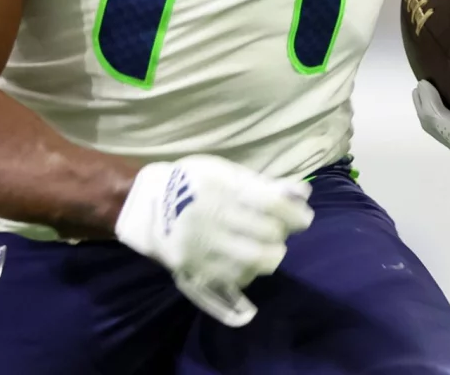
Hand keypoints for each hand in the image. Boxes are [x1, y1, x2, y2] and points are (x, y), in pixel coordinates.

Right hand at [114, 155, 314, 325]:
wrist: (146, 205)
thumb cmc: (190, 181)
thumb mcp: (224, 171)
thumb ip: (262, 183)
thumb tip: (301, 192)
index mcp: (221, 190)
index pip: (272, 206)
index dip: (295, 214)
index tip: (303, 219)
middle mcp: (213, 221)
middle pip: (267, 237)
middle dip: (280, 235)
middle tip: (278, 231)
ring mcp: (205, 249)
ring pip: (255, 262)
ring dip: (269, 255)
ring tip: (265, 247)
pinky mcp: (197, 269)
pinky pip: (237, 278)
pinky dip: (249, 270)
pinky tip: (246, 259)